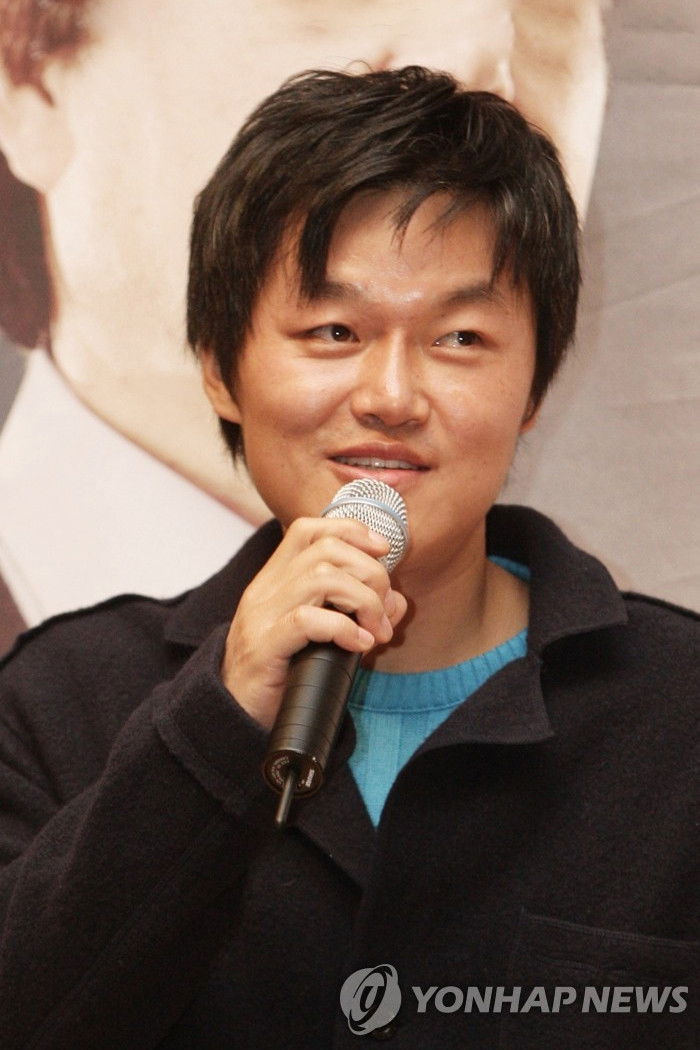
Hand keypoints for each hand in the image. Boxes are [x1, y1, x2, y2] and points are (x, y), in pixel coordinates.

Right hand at [221, 517, 406, 728]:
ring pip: (322, 578)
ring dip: (364, 601)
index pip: (309, 530)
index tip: (383, 550)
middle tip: (384, 611)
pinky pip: (309, 620)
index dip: (350, 530)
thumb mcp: (321, 635)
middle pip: (327, 551)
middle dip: (370, 574)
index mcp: (274, 579)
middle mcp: (265, 590)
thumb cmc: (282, 673)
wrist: (234, 715)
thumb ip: (358, 613)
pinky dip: (345, 628)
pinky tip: (360, 645)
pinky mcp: (264, 647)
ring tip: (376, 631)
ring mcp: (261, 616)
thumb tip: (397, 602)